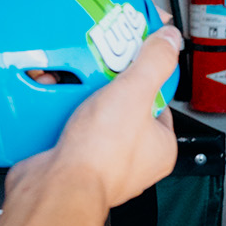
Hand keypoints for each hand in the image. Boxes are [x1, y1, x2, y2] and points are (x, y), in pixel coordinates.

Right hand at [9, 26, 181, 213]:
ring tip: (75, 88)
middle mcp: (134, 159)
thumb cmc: (100, 156)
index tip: (130, 62)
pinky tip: (57, 106)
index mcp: (160, 147)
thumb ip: (154, 63)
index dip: (145, 79)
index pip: (160, 103)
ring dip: (81, 101)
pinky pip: (70, 130)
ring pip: (94, 119)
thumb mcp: (134, 93)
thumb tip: (169, 40)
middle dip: (107, 88)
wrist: (56, 185)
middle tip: (97, 74)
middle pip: (124, 108)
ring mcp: (102, 161)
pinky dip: (61, 117)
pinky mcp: (73, 162)